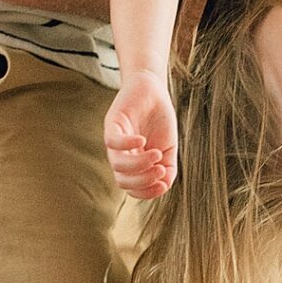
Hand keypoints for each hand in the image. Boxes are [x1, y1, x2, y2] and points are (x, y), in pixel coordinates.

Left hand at [105, 72, 177, 199]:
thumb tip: (163, 186)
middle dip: (142, 181)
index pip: (133, 188)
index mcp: (134, 165)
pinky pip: (112, 142)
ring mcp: (116, 141)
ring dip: (140, 165)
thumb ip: (168, 169)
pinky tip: (142, 140)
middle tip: (160, 170)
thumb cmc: (160, 120)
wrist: (153, 91)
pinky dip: (127, 145)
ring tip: (157, 154)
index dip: (146, 191)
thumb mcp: (169, 149)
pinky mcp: (112, 123)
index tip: (163, 182)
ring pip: (118, 165)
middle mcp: (122, 155)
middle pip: (122, 181)